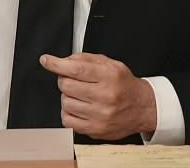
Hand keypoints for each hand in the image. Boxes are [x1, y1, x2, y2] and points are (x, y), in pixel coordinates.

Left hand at [40, 52, 156, 139]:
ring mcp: (100, 115)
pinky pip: (67, 121)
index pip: (75, 69)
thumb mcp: (110, 64)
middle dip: (65, 79)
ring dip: (67, 96)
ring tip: (80, 95)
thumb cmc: (124, 85)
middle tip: (74, 80)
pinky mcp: (96, 130)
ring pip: (65, 102)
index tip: (46, 60)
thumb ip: (86, 59)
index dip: (56, 63)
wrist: (143, 108)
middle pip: (66, 85)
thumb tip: (63, 60)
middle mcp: (105, 96)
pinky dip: (68, 112)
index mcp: (109, 76)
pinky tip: (78, 107)